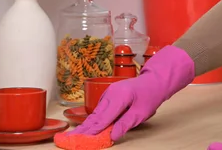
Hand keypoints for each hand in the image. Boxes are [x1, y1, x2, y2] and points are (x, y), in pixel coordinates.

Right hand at [65, 45, 194, 141]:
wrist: (154, 80)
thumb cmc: (150, 94)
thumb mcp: (142, 112)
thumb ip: (126, 124)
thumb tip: (113, 136)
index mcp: (119, 97)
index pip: (102, 119)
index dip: (91, 132)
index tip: (81, 141)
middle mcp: (110, 94)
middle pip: (95, 116)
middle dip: (82, 129)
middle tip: (67, 139)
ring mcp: (108, 94)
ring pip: (95, 113)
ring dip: (85, 126)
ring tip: (72, 136)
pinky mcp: (108, 96)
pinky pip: (99, 110)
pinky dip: (93, 120)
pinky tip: (85, 129)